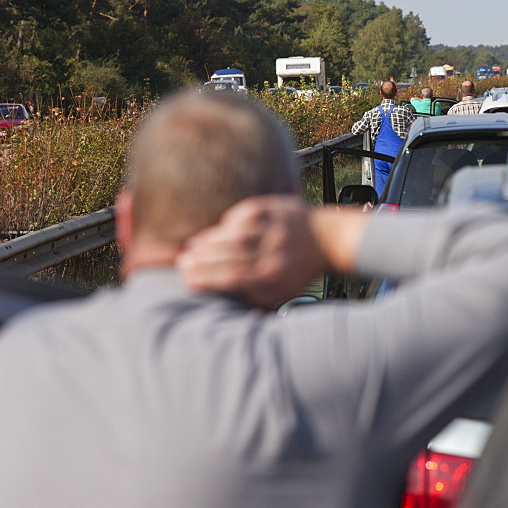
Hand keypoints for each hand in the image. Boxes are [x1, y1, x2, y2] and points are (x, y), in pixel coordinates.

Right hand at [177, 196, 326, 309]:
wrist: (326, 239)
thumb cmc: (296, 271)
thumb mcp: (279, 293)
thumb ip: (252, 297)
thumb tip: (220, 299)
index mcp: (272, 276)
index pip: (232, 277)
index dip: (206, 278)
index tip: (187, 279)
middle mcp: (271, 252)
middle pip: (227, 255)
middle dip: (200, 259)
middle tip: (182, 263)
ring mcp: (270, 228)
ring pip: (231, 234)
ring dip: (208, 241)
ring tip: (192, 248)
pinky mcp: (270, 208)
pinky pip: (240, 216)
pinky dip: (226, 224)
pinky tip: (218, 232)